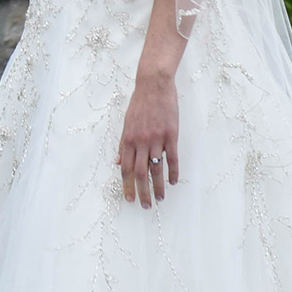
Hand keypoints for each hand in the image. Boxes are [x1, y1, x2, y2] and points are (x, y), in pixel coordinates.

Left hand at [116, 71, 178, 207]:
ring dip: (158, 186)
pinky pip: (172, 158)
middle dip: (142, 191)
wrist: (154, 85)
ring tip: (160, 199)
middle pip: (140, 173)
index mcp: (127, 139)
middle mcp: (140, 141)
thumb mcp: (126, 123)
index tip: (129, 199)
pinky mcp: (171, 135)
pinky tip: (173, 182)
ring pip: (156, 168)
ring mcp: (156, 139)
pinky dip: (172, 172)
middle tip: (145, 206)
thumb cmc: (139, 104)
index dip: (126, 185)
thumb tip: (117, 162)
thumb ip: (123, 144)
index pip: (125, 168)